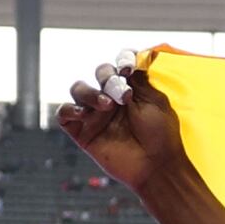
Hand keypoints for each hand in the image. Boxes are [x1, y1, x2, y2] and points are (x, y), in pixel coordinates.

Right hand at [56, 63, 180, 199]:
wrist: (156, 166)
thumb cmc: (161, 135)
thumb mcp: (155, 100)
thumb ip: (139, 78)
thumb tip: (129, 57)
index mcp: (131, 88)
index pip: (119, 63)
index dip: (122, 58)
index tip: (128, 67)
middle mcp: (111, 98)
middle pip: (100, 72)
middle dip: (110, 79)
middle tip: (124, 96)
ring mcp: (96, 114)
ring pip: (79, 88)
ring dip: (90, 92)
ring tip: (107, 105)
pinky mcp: (82, 132)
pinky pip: (64, 113)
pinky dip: (69, 109)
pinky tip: (82, 113)